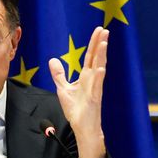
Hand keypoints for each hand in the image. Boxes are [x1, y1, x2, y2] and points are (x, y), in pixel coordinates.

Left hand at [48, 26, 107, 157]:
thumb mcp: (63, 89)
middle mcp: (92, 80)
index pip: (90, 57)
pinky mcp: (94, 100)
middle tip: (104, 29)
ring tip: (104, 43)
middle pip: (96, 59)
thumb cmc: (76, 110)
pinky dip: (99, 78)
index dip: (94, 43)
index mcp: (86, 77)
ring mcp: (94, 89)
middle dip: (100, 44)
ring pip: (99, 70)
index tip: (99, 30)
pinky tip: (101, 69)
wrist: (82, 128)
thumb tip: (53, 60)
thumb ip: (59, 74)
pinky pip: (97, 87)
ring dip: (101, 56)